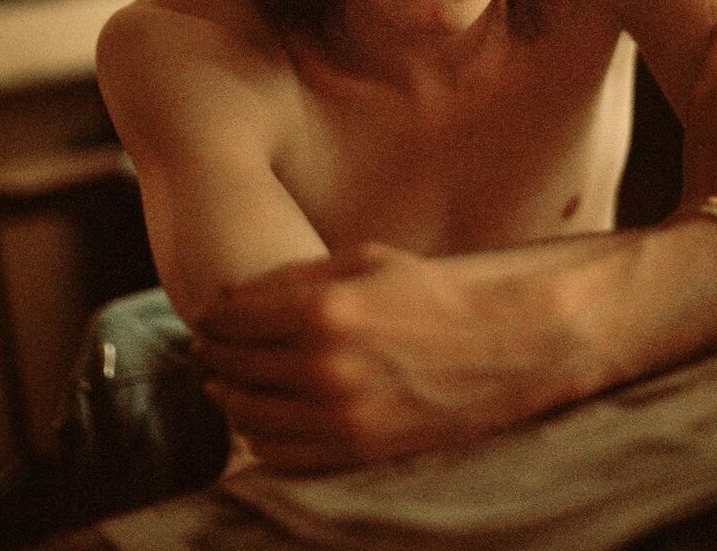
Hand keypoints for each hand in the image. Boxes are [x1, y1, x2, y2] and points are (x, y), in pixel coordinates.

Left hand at [192, 240, 605, 472]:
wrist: (506, 340)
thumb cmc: (435, 288)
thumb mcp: (363, 260)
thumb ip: (292, 279)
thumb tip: (231, 296)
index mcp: (323, 311)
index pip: (233, 319)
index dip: (214, 317)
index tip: (211, 315)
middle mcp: (324, 369)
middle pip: (234, 369)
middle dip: (215, 356)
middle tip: (210, 348)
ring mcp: (342, 418)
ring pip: (249, 419)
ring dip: (230, 399)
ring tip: (229, 384)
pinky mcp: (360, 451)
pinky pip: (282, 455)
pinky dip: (261, 438)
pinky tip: (263, 419)